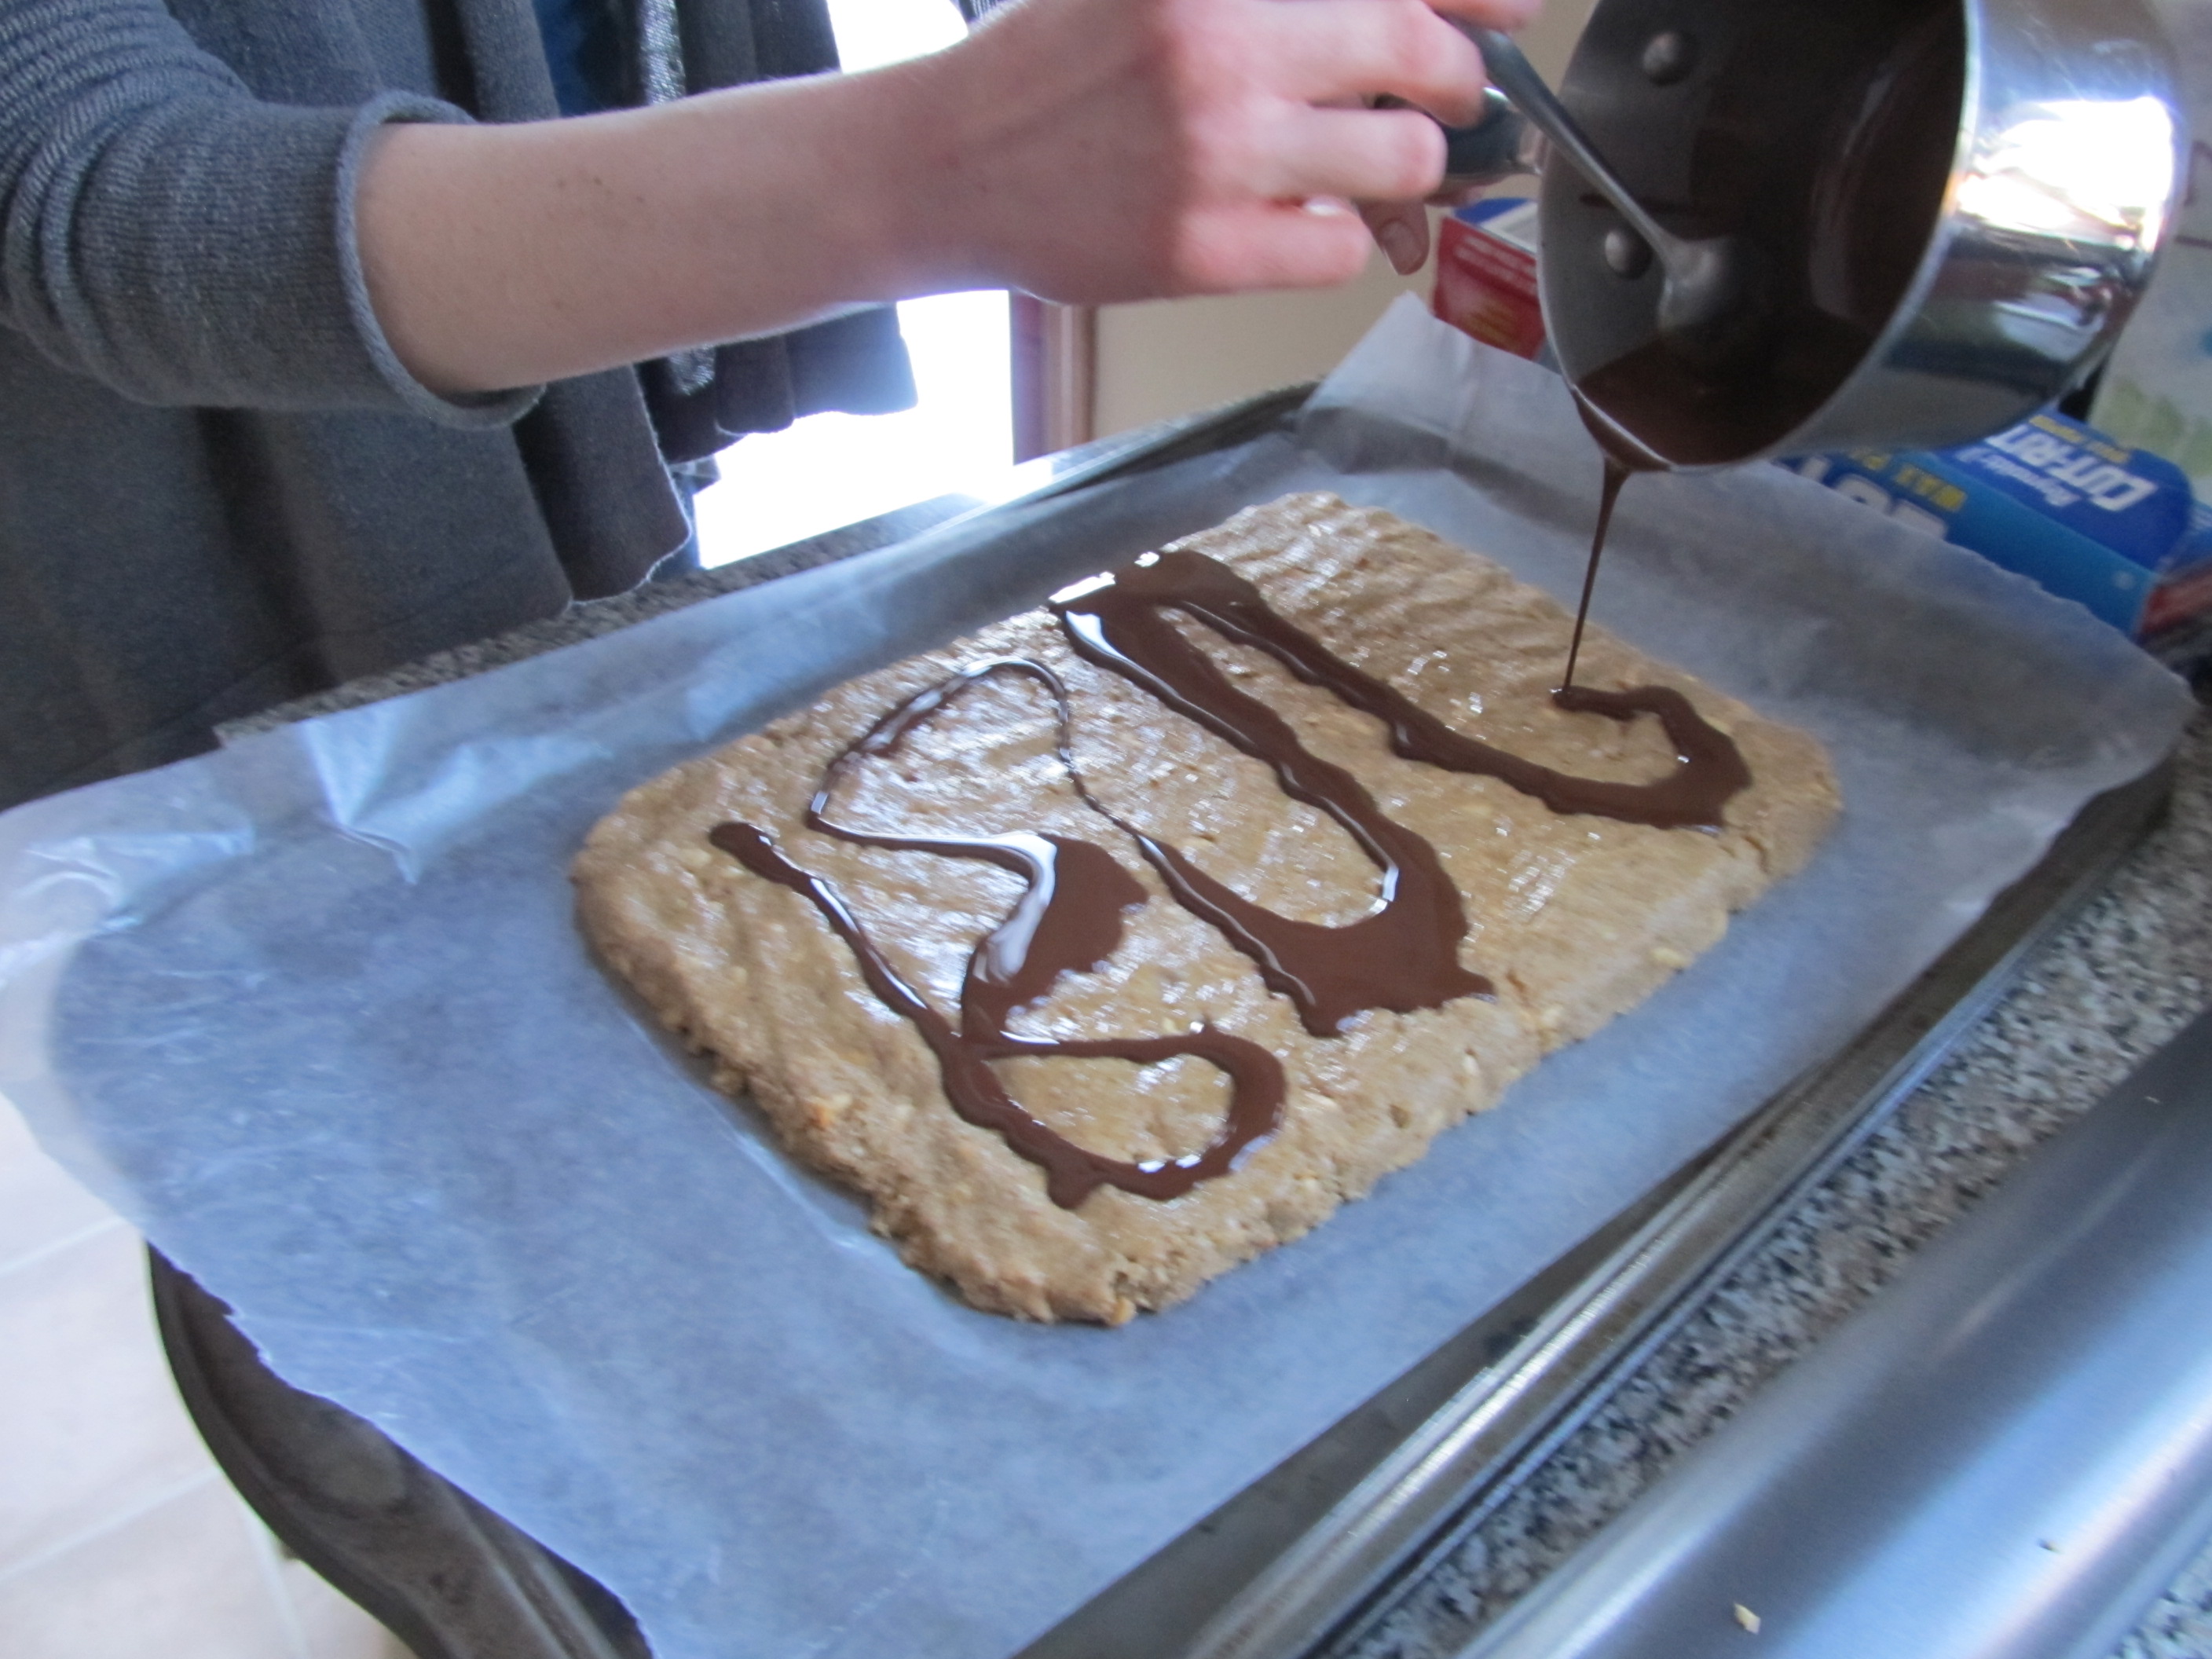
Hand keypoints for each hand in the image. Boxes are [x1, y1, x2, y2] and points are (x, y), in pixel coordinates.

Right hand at [907, 0, 1540, 300]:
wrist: (943, 163)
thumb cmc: (1049, 66)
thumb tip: (1404, 15)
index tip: (1514, 7)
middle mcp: (1221, 43)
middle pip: (1423, 54)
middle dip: (1454, 80)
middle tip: (1443, 95)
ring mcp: (1215, 151)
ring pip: (1401, 161)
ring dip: (1397, 165)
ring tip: (1353, 163)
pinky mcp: (1203, 249)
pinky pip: (1340, 247)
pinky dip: (1335, 236)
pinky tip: (1287, 216)